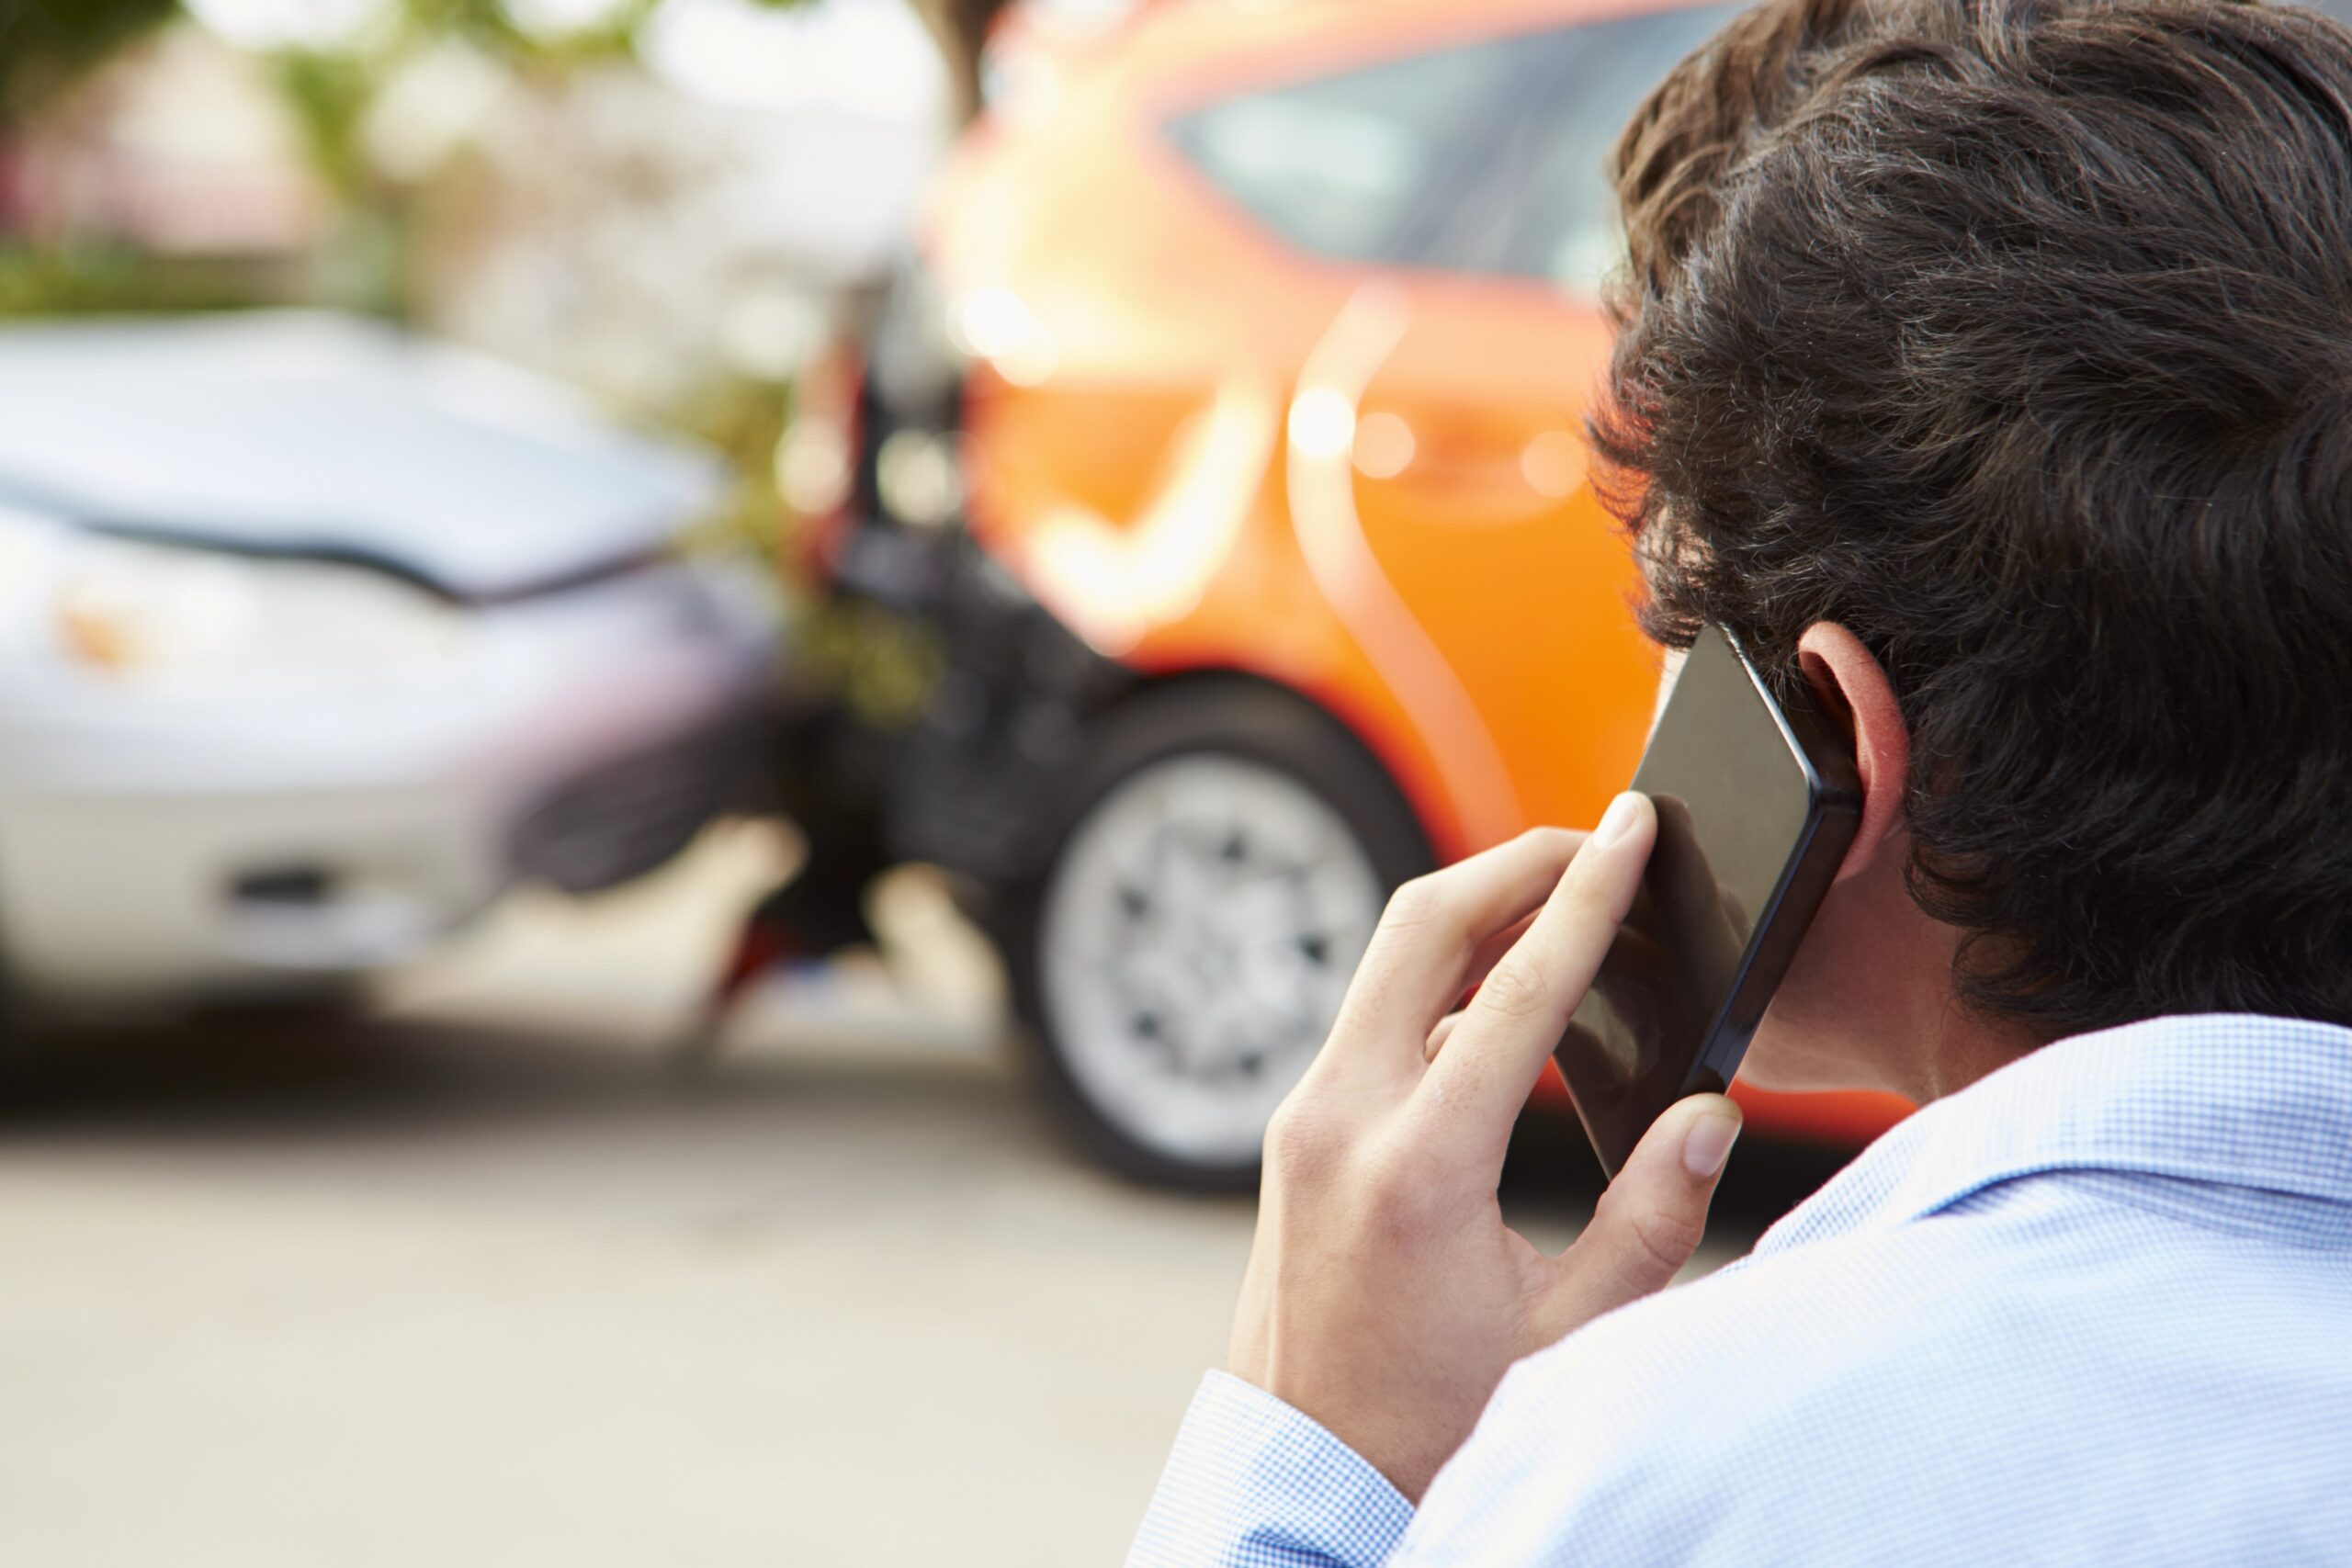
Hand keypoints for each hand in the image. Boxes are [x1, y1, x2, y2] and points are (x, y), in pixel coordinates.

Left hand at [1226, 794, 1743, 1500]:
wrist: (1310, 1480)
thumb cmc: (1434, 1425)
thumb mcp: (1570, 1339)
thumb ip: (1650, 1220)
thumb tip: (1709, 1115)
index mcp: (1418, 1167)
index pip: (1522, 988)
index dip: (1589, 894)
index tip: (1632, 827)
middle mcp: (1340, 1120)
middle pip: (1422, 926)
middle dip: (1513, 864)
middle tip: (1593, 841)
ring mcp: (1304, 1122)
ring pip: (1387, 966)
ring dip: (1474, 917)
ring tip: (1562, 901)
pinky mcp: (1296, 1136)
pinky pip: (1371, 1021)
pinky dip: (1439, 983)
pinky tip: (1502, 996)